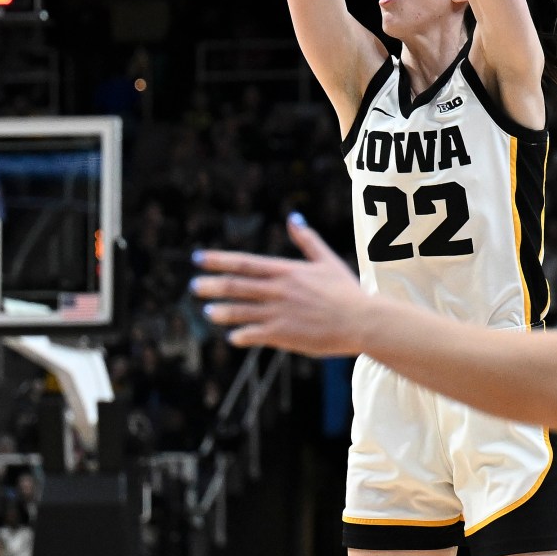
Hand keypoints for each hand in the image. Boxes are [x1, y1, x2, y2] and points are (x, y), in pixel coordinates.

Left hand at [193, 215, 374, 354]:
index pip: (244, 263)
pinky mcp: (283, 334)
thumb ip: (307, 239)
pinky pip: (253, 335)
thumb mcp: (326, 260)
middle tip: (193, 286)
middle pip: (235, 286)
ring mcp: (278, 313)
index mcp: (286, 271)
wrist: (362, 321)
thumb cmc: (346, 291)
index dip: (218, 260)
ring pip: (240, 311)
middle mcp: (278, 290)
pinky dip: (240, 336)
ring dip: (221, 312)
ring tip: (208, 312)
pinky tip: (233, 338)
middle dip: (211, 286)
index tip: (198, 258)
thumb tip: (293, 217)